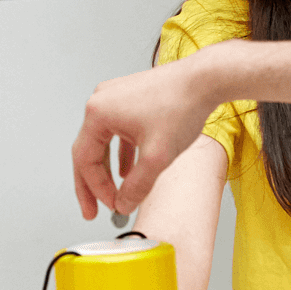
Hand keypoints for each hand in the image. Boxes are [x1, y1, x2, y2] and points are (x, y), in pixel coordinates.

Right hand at [71, 43, 231, 217]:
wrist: (205, 79)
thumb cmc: (181, 105)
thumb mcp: (157, 156)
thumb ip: (136, 186)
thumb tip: (123, 203)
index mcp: (98, 113)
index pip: (85, 160)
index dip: (96, 189)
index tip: (111, 206)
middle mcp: (101, 102)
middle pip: (89, 151)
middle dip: (94, 184)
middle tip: (93, 210)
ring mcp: (115, 98)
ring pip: (103, 143)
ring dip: (109, 170)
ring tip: (113, 194)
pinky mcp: (130, 99)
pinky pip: (117, 133)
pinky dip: (121, 154)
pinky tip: (129, 170)